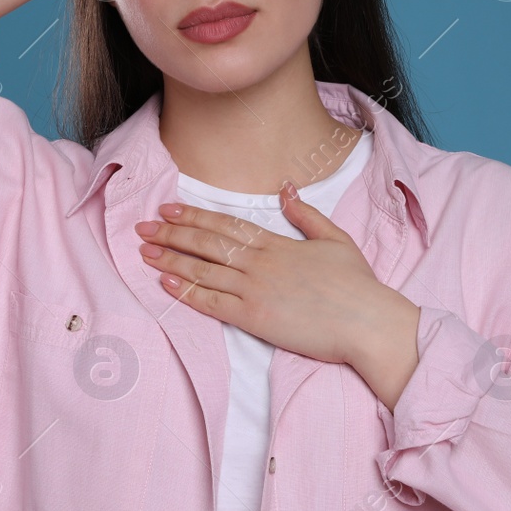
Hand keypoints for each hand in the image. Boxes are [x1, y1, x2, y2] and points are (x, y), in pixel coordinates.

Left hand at [133, 184, 420, 379]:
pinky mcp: (255, 319)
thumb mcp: (334, 238)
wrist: (366, 322)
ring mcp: (255, 291)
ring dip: (170, 261)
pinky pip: (212, 304)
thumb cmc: (356, 284)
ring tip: (144, 253)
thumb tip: (286, 188)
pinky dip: (187, 293)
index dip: (194, 217)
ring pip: (203, 272)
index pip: (226, 226)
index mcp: (278, 244)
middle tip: (143, 228)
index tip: (169, 210)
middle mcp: (260, 264)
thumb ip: (306, 215)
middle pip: (207, 245)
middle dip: (172, 234)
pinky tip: (166, 284)